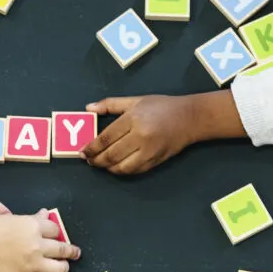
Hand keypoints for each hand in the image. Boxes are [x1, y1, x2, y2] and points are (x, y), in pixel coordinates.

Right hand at [0, 210, 80, 271]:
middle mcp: (37, 245)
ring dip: (64, 266)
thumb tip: (45, 214)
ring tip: (63, 265)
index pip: (55, 229)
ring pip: (60, 268)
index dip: (56, 231)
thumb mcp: (10, 218)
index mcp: (33, 227)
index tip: (56, 234)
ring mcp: (34, 263)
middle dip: (71, 251)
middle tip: (75, 252)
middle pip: (63, 248)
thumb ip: (31, 218)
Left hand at [82, 96, 196, 174]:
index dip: (92, 147)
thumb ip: (110, 104)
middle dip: (96, 160)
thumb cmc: (161, 106)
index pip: (106, 138)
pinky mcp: (156, 161)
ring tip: (100, 164)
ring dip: (108, 168)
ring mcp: (149, 151)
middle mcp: (140, 136)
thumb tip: (88, 108)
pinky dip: (122, 171)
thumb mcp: (135, 100)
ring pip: (122, 167)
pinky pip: (134, 170)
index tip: (82, 151)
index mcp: (133, 119)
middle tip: (88, 160)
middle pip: (111, 155)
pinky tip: (115, 167)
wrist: (190, 118)